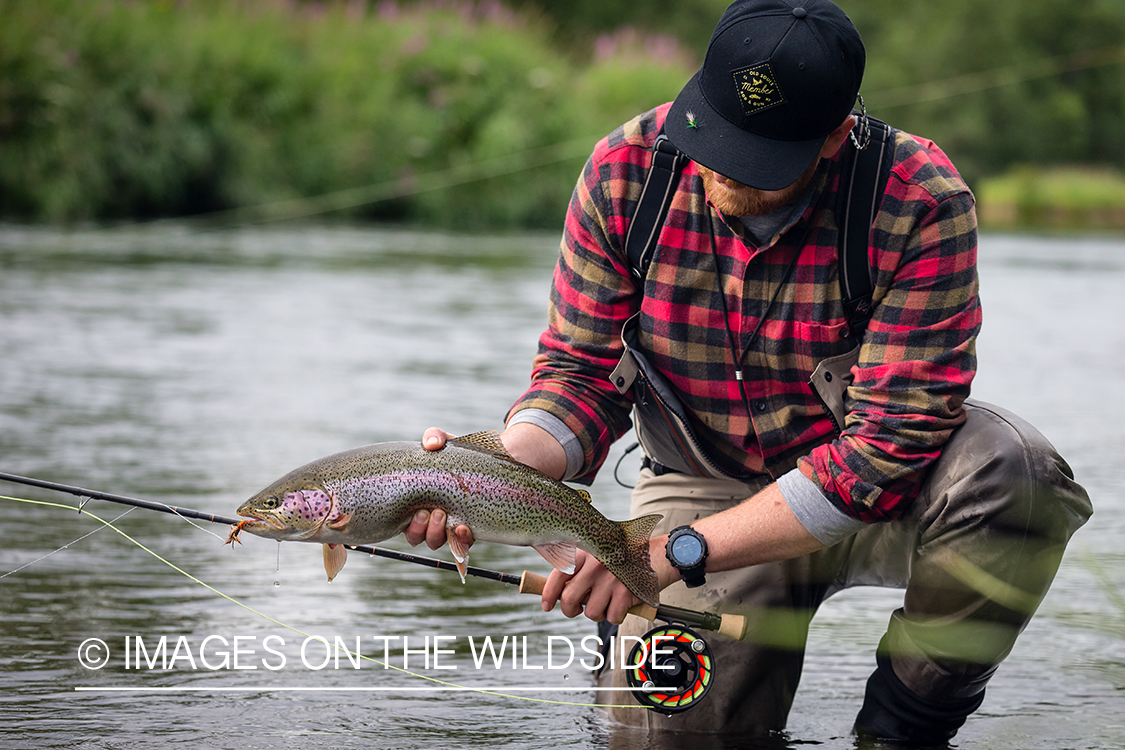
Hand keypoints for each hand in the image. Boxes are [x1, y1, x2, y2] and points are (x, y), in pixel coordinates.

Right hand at [403, 427, 473, 550]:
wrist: (498, 459)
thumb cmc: (463, 454)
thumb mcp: (447, 442)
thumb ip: (435, 437)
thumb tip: (431, 444)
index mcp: (419, 500)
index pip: (404, 522)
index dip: (407, 524)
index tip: (416, 510)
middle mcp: (433, 517)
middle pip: (416, 537)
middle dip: (418, 529)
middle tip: (429, 512)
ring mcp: (451, 524)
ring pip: (435, 542)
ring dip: (435, 534)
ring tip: (443, 515)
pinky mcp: (472, 529)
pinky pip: (462, 545)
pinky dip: (460, 540)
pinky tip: (463, 527)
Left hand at [540, 549, 640, 624]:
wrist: (659, 553)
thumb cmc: (625, 555)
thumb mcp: (599, 551)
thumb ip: (580, 567)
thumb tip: (558, 592)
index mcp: (586, 552)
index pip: (557, 576)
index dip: (548, 595)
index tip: (547, 606)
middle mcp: (595, 564)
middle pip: (569, 599)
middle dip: (571, 610)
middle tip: (578, 609)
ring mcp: (611, 579)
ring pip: (591, 613)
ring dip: (598, 614)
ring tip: (606, 602)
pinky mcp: (626, 592)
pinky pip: (612, 617)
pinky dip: (616, 616)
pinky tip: (622, 603)